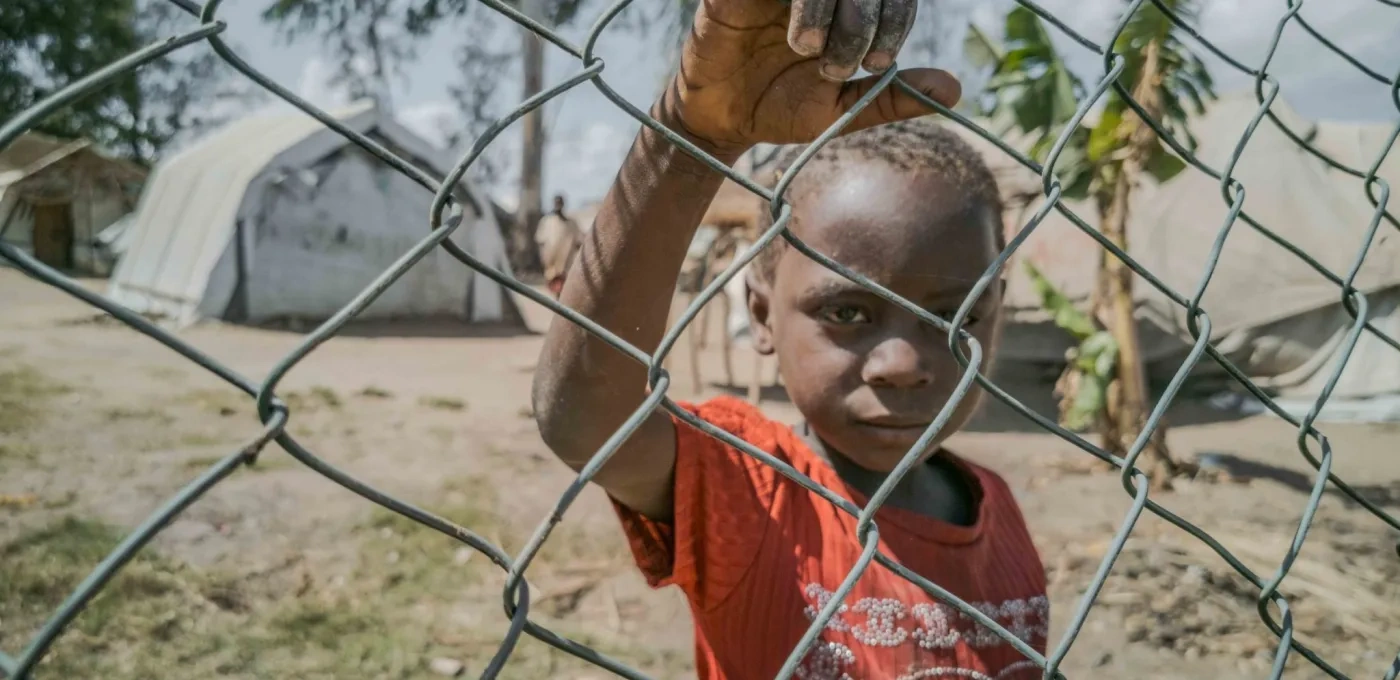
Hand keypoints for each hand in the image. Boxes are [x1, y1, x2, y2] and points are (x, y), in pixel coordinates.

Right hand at [662, 0, 960, 156]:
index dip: (894, 21)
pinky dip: (792, 2)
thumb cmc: (782, 109)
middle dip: (861, 17)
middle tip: (839, 65)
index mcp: (850, 10)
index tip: (876, 65)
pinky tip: (787, 34)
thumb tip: (955, 90)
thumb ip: (893, 96)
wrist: (723, 120)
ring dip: (822, 6)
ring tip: (806, 49)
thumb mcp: (843, 110)